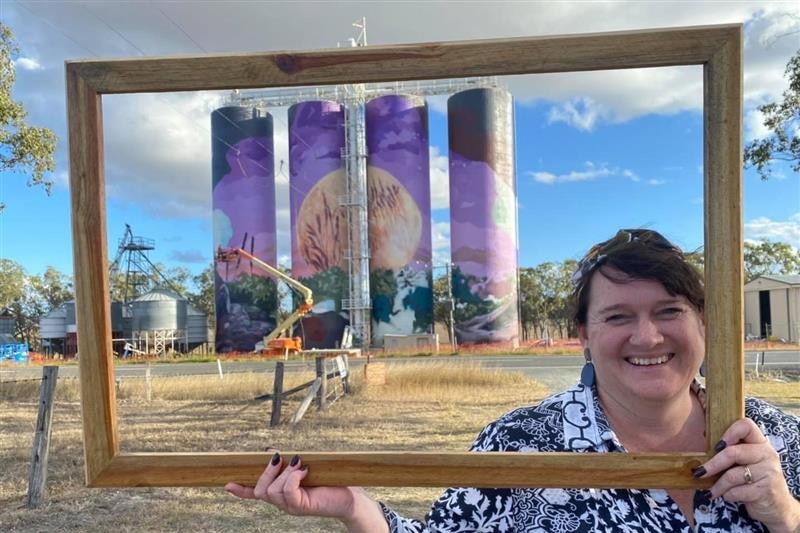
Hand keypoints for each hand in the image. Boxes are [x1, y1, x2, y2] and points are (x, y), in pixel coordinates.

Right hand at [225, 453, 388, 532]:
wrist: (350, 495)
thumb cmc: (330, 480)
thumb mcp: (305, 468)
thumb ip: (288, 464)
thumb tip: (272, 452)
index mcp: (283, 494)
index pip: (257, 494)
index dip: (242, 490)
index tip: (227, 484)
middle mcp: (284, 503)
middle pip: (260, 490)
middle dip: (266, 471)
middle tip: (279, 458)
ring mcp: (292, 507)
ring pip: (272, 491)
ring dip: (284, 473)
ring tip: (300, 465)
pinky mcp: (302, 506)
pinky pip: (287, 492)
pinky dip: (292, 478)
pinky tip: (303, 471)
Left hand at [694, 418, 799, 532]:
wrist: (777, 506)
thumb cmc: (754, 480)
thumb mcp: (747, 462)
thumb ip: (732, 452)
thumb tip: (700, 449)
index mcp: (761, 443)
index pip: (746, 425)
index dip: (729, 432)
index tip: (717, 445)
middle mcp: (767, 454)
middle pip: (733, 452)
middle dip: (713, 464)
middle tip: (699, 472)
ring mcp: (768, 472)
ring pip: (732, 475)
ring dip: (717, 485)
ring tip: (711, 490)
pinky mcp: (766, 491)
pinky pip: (737, 492)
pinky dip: (727, 495)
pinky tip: (727, 496)